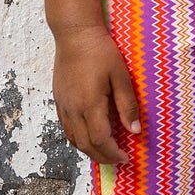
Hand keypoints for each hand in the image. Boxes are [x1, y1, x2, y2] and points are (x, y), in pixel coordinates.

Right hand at [52, 25, 139, 164]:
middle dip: (102, 157)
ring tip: (106, 152)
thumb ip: (127, 105)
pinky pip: (67, 128)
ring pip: (73, 139)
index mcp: (90, 104)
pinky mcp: (59, 100)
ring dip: (89, 150)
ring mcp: (63, 105)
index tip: (126, 157)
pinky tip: (89, 137)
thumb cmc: (100, 50)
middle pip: (85, 145)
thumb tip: (135, 130)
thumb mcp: (120, 76)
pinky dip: (78, 139)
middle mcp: (73, 109)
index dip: (113, 153)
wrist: (74, 34)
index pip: (100, 140)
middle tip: (118, 160)